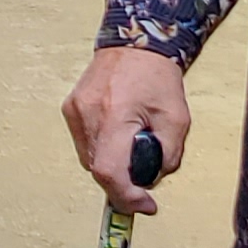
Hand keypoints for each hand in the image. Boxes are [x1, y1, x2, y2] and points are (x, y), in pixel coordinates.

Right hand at [64, 47, 188, 215]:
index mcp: (114, 115)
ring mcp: (74, 111)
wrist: (135, 43)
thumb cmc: (158, 78)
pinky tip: (118, 135)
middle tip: (145, 173)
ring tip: (132, 146)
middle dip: (124, 182)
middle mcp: (87, 114)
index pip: (109, 172)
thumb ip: (167, 158)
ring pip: (90, 160)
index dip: (126, 197)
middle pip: (98, 170)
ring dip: (112, 166)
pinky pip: (85, 144)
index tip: (146, 205)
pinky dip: (103, 150)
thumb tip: (150, 183)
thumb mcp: (178, 121)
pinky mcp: (70, 109)